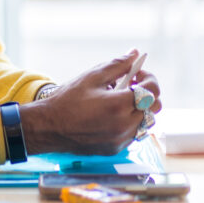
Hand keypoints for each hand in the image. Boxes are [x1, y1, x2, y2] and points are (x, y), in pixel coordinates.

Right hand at [20, 49, 162, 155]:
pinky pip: (133, 133)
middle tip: (129, 86)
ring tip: (118, 102)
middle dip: (147, 94)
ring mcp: (122, 139)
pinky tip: (110, 116)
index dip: (148, 78)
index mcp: (120, 105)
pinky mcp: (116, 148)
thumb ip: (117, 65)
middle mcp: (125, 125)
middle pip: (154, 107)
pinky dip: (128, 122)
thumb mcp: (91, 77)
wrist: (49, 127)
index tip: (137, 74)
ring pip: (145, 122)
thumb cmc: (67, 100)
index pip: (153, 90)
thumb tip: (134, 54)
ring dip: (138, 109)